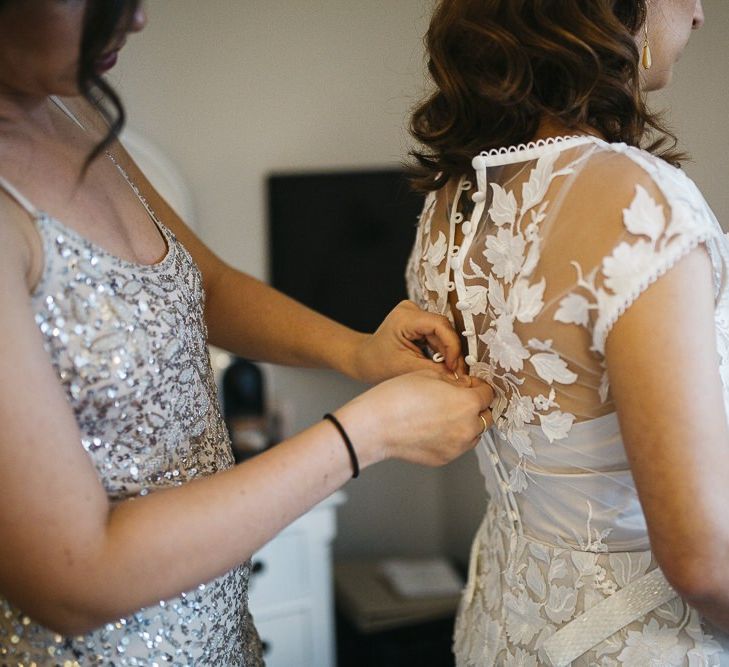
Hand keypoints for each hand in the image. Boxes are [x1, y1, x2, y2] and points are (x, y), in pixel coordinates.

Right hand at [336, 370, 493, 467]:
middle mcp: (468, 428)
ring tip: (443, 415)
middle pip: (486, 416)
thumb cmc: (397, 398)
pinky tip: (432, 427)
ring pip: (474, 433)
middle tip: (457, 399)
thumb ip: (454, 381)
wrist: (376, 425)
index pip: (489, 393)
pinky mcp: (445, 459)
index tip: (470, 385)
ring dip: (466, 423)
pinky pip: (457, 446)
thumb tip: (464, 385)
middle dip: (476, 406)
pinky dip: (452, 437)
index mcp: (468, 403)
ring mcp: (457, 447)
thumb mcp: (429, 375)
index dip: (479, 386)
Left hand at [349, 301, 466, 383]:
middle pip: (443, 328)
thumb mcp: (406, 369)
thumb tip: (457, 375)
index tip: (454, 366)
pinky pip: (437, 334)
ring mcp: (415, 313)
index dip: (451, 345)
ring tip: (450, 370)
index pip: (439, 325)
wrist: (365, 359)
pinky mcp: (418, 321)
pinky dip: (441, 350)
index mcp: (405, 318)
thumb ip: (434, 371)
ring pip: (442, 332)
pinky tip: (442, 363)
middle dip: (451, 351)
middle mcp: (411, 310)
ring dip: (448, 352)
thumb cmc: (378, 363)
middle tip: (457, 372)